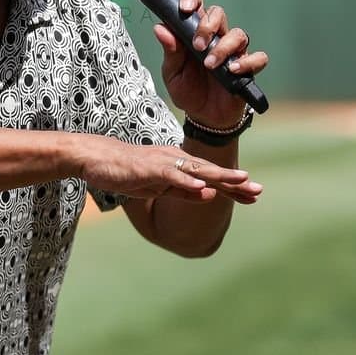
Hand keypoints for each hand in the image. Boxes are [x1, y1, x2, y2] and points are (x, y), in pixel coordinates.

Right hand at [76, 135, 260, 203]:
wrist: (96, 158)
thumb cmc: (127, 172)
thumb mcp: (159, 188)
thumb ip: (183, 191)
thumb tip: (210, 196)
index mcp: (179, 166)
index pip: (210, 178)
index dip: (233, 186)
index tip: (254, 195)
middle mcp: (176, 160)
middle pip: (210, 172)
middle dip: (235, 182)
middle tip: (259, 190)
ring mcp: (163, 163)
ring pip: (196, 170)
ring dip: (219, 176)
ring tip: (241, 181)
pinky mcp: (149, 168)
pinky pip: (171, 175)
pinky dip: (187, 181)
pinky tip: (202, 186)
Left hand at [154, 0, 268, 128]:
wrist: (203, 117)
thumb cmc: (187, 90)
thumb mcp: (172, 72)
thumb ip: (169, 51)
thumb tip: (160, 28)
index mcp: (196, 34)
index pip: (198, 6)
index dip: (193, 0)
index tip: (185, 8)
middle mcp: (216, 38)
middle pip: (219, 14)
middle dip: (208, 25)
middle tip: (197, 46)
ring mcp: (233, 52)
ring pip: (238, 34)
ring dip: (223, 47)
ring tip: (210, 65)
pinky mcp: (247, 69)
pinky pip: (258, 58)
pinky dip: (248, 62)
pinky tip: (233, 71)